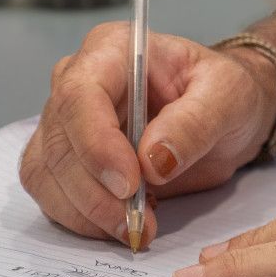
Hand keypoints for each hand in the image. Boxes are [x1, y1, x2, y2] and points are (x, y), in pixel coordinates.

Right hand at [19, 23, 275, 246]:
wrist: (220, 116)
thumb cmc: (222, 93)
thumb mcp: (228, 97)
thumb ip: (194, 123)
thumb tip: (152, 160)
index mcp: (112, 49)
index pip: (81, 94)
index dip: (96, 143)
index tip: (130, 184)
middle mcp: (77, 80)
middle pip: (59, 141)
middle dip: (95, 192)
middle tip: (140, 222)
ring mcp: (65, 121)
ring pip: (47, 173)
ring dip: (87, 212)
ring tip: (137, 227)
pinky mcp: (63, 160)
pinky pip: (52, 195)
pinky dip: (82, 219)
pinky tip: (121, 223)